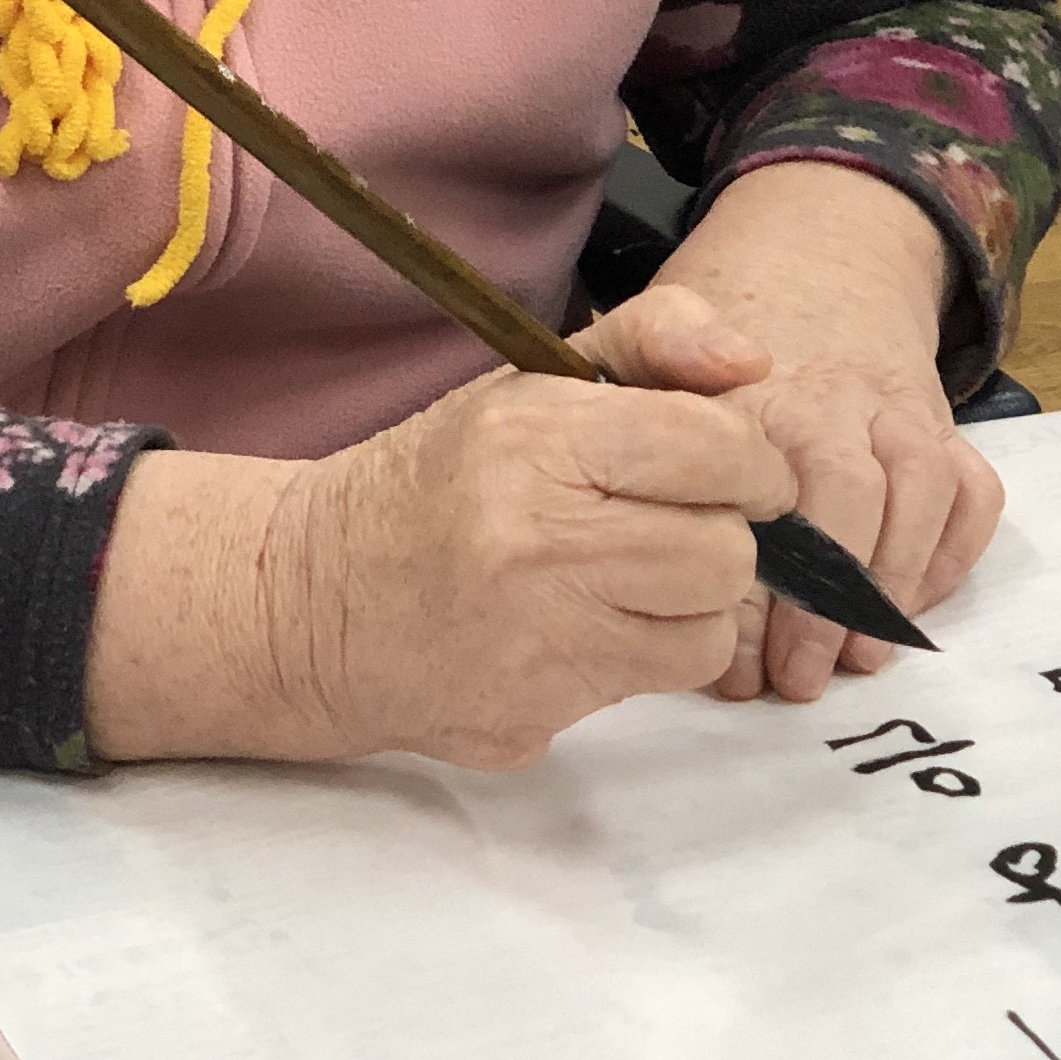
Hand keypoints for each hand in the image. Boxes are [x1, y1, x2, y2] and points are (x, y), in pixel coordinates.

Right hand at [255, 281, 802, 768]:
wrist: (308, 601)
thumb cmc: (438, 483)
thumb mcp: (526, 383)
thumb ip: (650, 342)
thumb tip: (751, 361)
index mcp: (534, 440)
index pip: (715, 449)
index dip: (749, 462)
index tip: (734, 470)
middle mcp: (536, 542)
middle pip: (726, 555)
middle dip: (716, 538)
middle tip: (670, 527)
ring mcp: (535, 642)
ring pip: (708, 634)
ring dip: (687, 608)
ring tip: (625, 581)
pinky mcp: (533, 717)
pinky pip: (652, 690)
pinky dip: (639, 659)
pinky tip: (581, 632)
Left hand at [651, 160, 1004, 705]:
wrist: (807, 253)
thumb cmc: (701, 347)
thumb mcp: (633, 352)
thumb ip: (643, 402)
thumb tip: (701, 480)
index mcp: (747, 391)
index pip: (750, 496)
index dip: (746, 588)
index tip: (733, 659)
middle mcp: (829, 397)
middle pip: (844, 495)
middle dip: (825, 601)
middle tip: (798, 678)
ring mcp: (892, 410)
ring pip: (920, 493)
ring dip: (891, 586)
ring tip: (855, 659)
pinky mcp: (936, 423)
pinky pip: (971, 493)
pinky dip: (951, 555)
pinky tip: (908, 607)